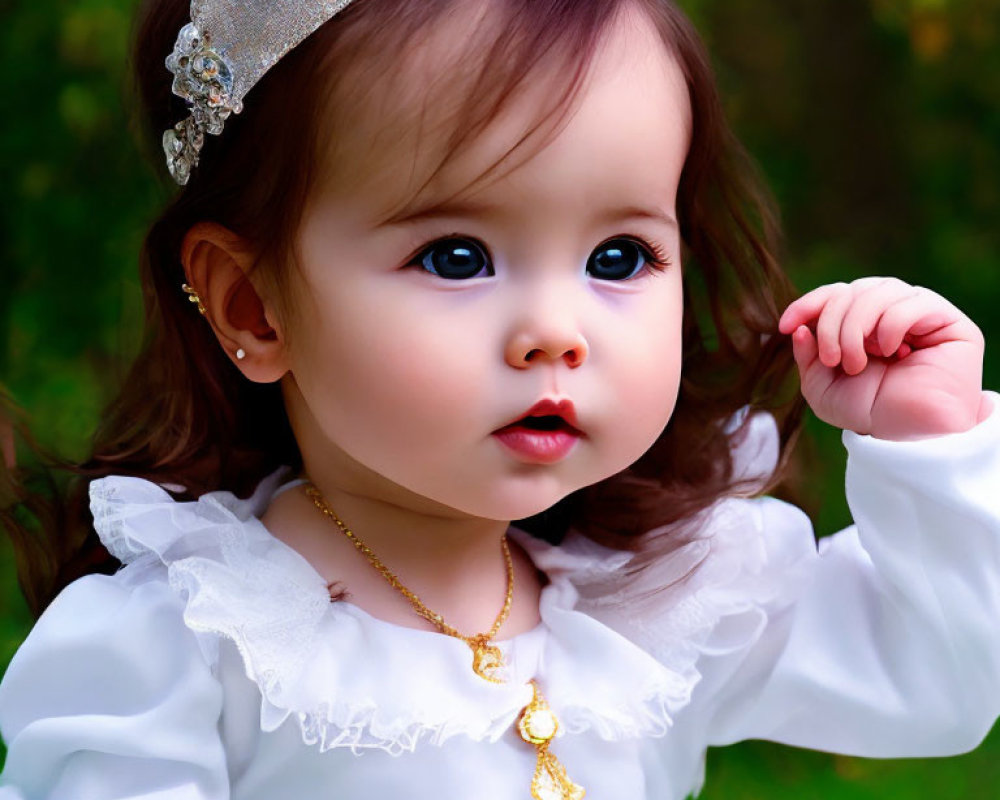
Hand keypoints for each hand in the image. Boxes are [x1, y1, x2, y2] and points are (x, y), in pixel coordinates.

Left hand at [779, 277, 987, 439]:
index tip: (786, 326)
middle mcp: (891, 313)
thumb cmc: (871, 412)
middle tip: (834, 360)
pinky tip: (895, 353)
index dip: (808, 304)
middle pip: (851, 291)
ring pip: (878, 290)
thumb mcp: (823, 388)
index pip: (835, 294)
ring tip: (858, 364)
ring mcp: (920, 314)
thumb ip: (808, 356)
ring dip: (856, 327)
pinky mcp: (948, 321)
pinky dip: (892, 326)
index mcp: (863, 324)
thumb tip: (800, 327)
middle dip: (832, 324)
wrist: (911, 436)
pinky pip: (912, 302)